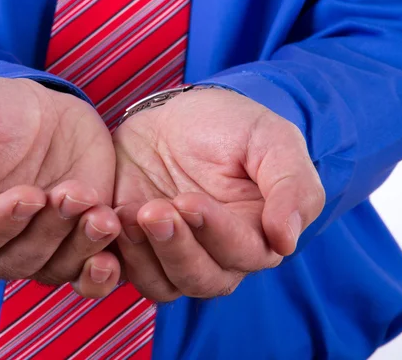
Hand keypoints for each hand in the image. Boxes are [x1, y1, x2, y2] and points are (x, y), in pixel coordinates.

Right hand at [0, 76, 119, 297]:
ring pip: (58, 268)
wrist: (36, 107)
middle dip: (49, 229)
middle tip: (73, 192)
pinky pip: (89, 275)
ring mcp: (43, 245)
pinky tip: (115, 247)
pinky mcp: (79, 240)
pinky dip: (103, 273)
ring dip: (82, 245)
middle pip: (20, 261)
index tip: (29, 194)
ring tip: (101, 211)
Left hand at [113, 87, 324, 301]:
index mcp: (257, 233)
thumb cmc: (228, 125)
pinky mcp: (139, 247)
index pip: (245, 254)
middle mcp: (217, 254)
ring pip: (165, 286)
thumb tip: (287, 241)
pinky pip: (128, 273)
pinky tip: (110, 219)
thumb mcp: (270, 138)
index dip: (216, 233)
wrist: (174, 114)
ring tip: (128, 215)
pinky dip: (117, 257)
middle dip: (177, 249)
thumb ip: (291, 185)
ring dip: (145, 256)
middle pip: (203, 280)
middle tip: (154, 211)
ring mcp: (175, 254)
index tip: (188, 200)